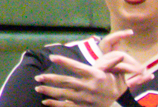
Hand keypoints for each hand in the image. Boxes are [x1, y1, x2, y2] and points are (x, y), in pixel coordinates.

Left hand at [36, 31, 150, 105]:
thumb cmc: (113, 80)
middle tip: (37, 77)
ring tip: (37, 88)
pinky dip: (55, 105)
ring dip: (50, 91)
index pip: (76, 67)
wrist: (120, 100)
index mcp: (95, 75)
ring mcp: (85, 99)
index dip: (64, 62)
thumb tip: (114, 55)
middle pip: (67, 82)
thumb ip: (109, 62)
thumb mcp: (114, 70)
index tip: (52, 57)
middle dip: (50, 79)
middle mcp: (89, 87)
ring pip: (64, 95)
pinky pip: (67, 106)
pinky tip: (45, 102)